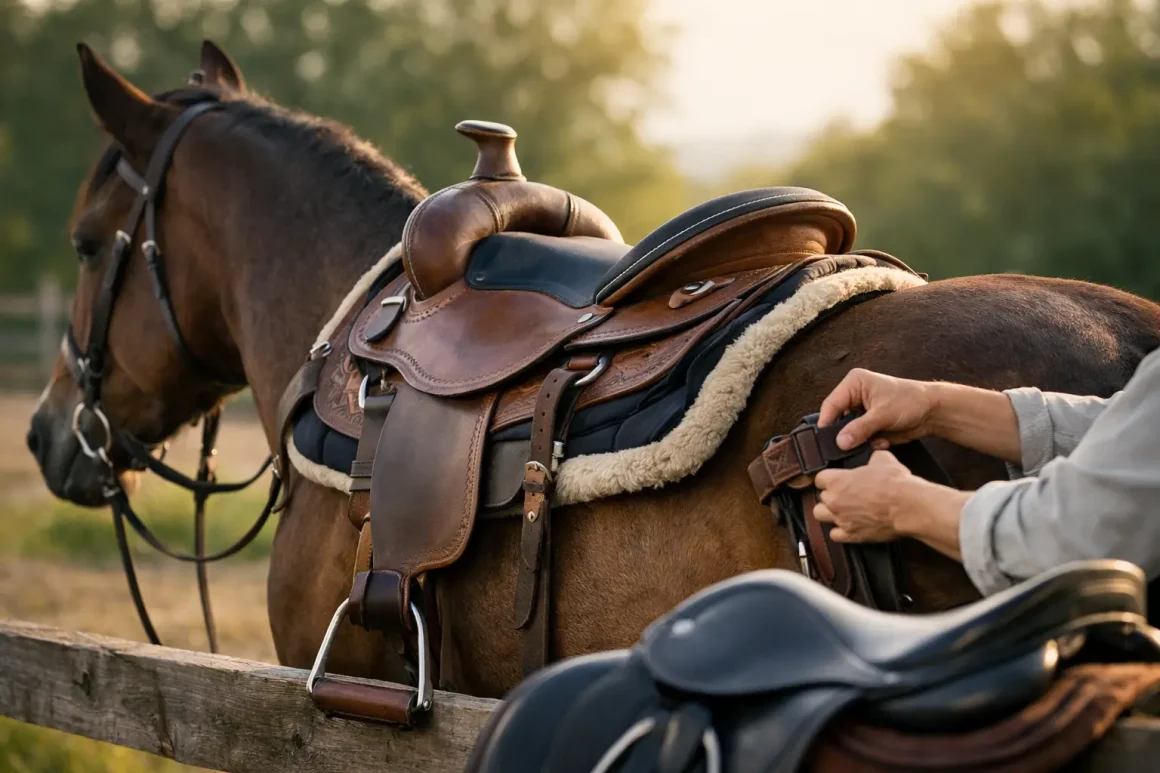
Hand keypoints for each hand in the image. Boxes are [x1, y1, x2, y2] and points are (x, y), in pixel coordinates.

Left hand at [813, 451, 916, 542]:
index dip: (829, 479)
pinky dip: (840, 531)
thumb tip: (874, 459)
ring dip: (829, 513)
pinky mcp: (851, 535)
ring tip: (842, 510)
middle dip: (831, 495)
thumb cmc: (895, 483)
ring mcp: (841, 519)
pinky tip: (850, 526)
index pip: (819, 478)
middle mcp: (834, 501)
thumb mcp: (883, 459)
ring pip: (820, 516)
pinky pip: (835, 535)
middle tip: (844, 495)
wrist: (908, 507)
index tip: (836, 480)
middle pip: (820, 497)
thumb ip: (872, 459)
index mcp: (837, 481)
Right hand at [819, 368, 938, 450]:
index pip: (831, 405)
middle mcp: (853, 395)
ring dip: (859, 440)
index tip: (824, 443)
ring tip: (875, 440)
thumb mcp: (883, 414)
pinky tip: (883, 440)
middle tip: (847, 448)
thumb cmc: (910, 401)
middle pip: (836, 419)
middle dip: (845, 434)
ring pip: (847, 431)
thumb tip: (839, 442)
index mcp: (854, 383)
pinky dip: (869, 443)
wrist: (933, 412)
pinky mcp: (867, 424)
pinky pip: (859, 438)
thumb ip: (860, 428)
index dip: (827, 424)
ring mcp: (860, 411)